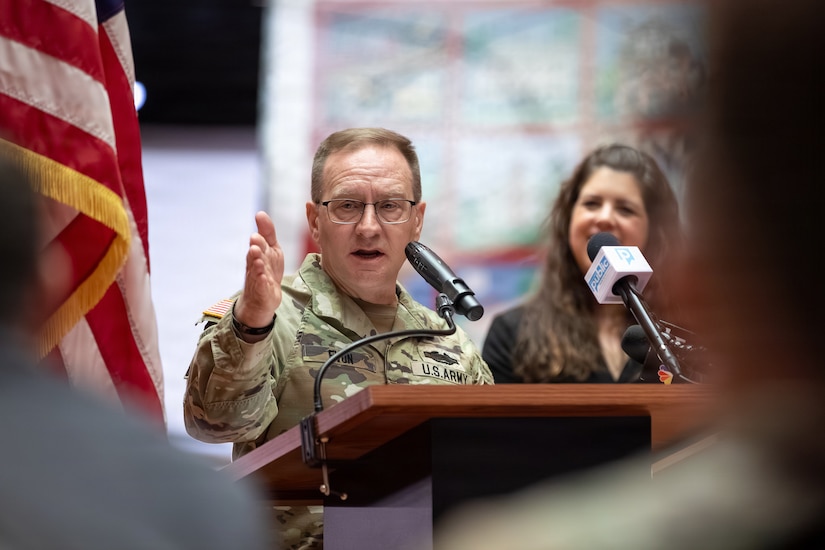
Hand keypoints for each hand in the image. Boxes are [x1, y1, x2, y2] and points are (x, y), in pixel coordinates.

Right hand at [234, 211, 283, 327]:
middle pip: (256, 253)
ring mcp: (257, 277)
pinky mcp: (261, 290)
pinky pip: (260, 284)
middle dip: (256, 245)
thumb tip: (260, 213)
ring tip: (255, 251)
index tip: (260, 216)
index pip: (260, 239)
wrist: (262, 297)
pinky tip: (262, 275)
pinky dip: (260, 279)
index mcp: (260, 252)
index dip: (261, 228)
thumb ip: (267, 233)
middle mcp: (256, 263)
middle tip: (255, 238)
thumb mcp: (270, 250)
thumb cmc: (267, 270)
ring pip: (255, 268)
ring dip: (255, 260)